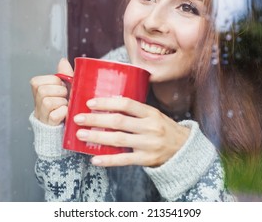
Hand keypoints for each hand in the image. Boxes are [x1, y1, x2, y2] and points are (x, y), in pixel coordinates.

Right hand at [30, 58, 73, 125]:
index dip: (56, 83)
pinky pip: (55, 115)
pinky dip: (63, 113)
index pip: (43, 80)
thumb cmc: (64, 103)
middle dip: (60, 92)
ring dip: (62, 103)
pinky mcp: (48, 124)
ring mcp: (40, 113)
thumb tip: (62, 61)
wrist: (65, 124)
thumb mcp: (65, 87)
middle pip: (44, 90)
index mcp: (38, 89)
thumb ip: (64, 74)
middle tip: (65, 97)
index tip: (61, 88)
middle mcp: (36, 101)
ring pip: (48, 102)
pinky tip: (66, 113)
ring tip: (66, 105)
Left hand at [73, 97, 190, 166]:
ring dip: (97, 137)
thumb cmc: (164, 128)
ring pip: (118, 140)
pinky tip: (95, 159)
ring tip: (81, 134)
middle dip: (96, 119)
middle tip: (78, 118)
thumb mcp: (154, 114)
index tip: (90, 103)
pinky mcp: (146, 160)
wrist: (183, 148)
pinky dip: (108, 160)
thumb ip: (135, 110)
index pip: (127, 104)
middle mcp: (150, 127)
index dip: (107, 103)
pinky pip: (124, 160)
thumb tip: (109, 102)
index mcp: (151, 113)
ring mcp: (148, 144)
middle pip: (119, 121)